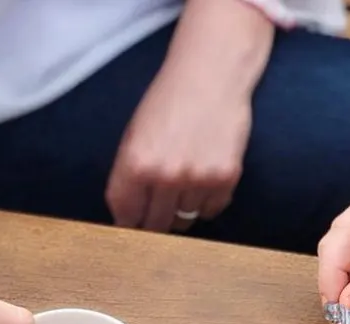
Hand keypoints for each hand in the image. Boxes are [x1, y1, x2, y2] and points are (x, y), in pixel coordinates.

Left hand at [105, 61, 250, 232]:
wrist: (212, 72)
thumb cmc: (169, 101)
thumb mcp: (135, 135)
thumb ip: (127, 177)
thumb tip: (127, 219)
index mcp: (136, 164)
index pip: (125, 216)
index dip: (129, 222)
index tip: (134, 223)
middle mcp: (165, 175)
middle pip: (155, 225)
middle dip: (155, 221)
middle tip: (160, 207)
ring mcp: (197, 179)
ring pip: (184, 220)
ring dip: (182, 209)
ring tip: (185, 181)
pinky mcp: (224, 178)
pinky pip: (210, 210)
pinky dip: (206, 202)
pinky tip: (204, 177)